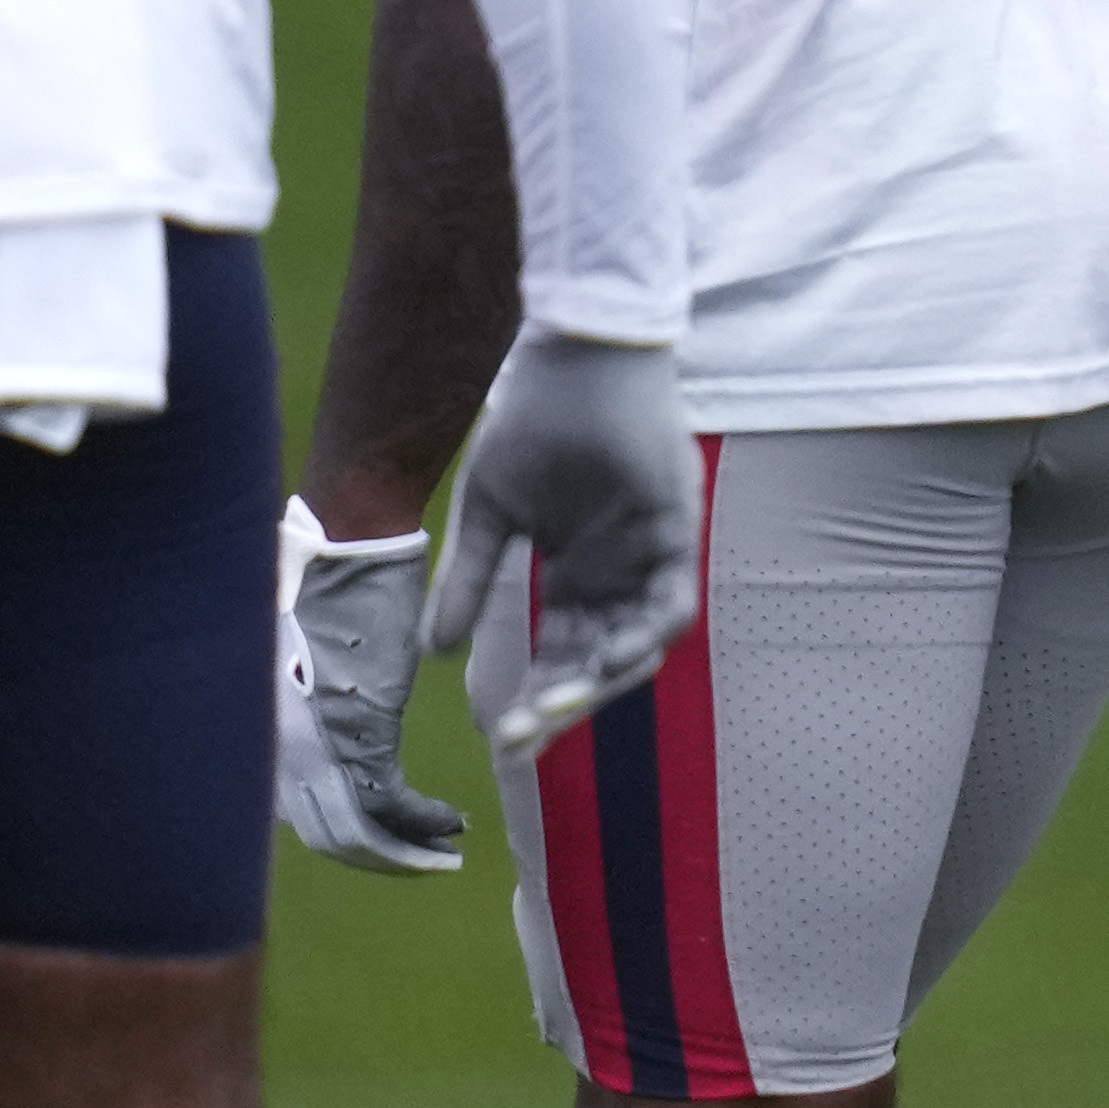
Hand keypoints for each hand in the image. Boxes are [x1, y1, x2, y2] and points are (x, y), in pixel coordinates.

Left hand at [274, 500, 465, 872]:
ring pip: (355, 829)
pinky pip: (390, 803)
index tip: (383, 845)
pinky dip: (424, 822)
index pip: (299, 813)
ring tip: (443, 855)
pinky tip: (450, 824)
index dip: (344, 837)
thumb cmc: (328, 581)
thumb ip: (305, 707)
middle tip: (421, 865)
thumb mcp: (301, 655)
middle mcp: (277, 749)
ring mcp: (315, 743)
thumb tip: (328, 738)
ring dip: (404, 853)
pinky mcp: (358, 732)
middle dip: (378, 859)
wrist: (347, 545)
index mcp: (262, 733)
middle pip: (326, 833)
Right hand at [425, 328, 702, 760]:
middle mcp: (614, 578)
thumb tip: (433, 653)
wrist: (569, 366)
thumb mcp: (487, 515)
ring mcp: (647, 559)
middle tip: (523, 740)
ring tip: (559, 706)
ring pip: (637, 645)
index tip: (502, 741)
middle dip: (561, 705)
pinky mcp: (674, 535)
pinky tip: (611, 658)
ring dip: (601, 681)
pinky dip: (646, 635)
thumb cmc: (529, 427)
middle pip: (595, 662)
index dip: (534, 699)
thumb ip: (466, 580)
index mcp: (574, 578)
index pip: (558, 656)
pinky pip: (672, 603)